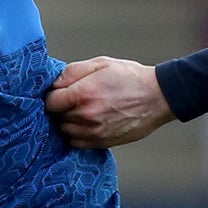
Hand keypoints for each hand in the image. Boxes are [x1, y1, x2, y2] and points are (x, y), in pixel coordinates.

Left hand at [44, 57, 173, 148]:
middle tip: (76, 100)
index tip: (61, 93)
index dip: (53, 96)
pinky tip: (90, 123)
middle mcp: (86, 116)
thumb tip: (54, 84)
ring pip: (66, 131)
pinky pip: (77, 143)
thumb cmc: (130, 78)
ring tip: (85, 111)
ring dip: (70, 122)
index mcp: (83, 94)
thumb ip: (72, 72)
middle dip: (62, 108)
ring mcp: (94, 132)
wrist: (158, 97)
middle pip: (57, 117)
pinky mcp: (102, 143)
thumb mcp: (100, 64)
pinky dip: (78, 134)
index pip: (50, 102)